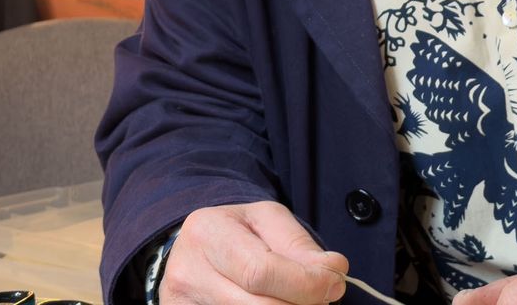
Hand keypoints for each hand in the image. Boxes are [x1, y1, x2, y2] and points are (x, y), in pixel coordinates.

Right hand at [159, 200, 349, 303]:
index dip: (305, 284)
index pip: (261, 272)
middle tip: (321, 296)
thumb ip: (300, 244)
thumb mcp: (267, 220)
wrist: (195, 248)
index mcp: (207, 233)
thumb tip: (332, 270)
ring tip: (296, 299)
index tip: (334, 284)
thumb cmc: (236, 232)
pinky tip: (274, 304)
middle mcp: (187, 273)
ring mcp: (182, 304)